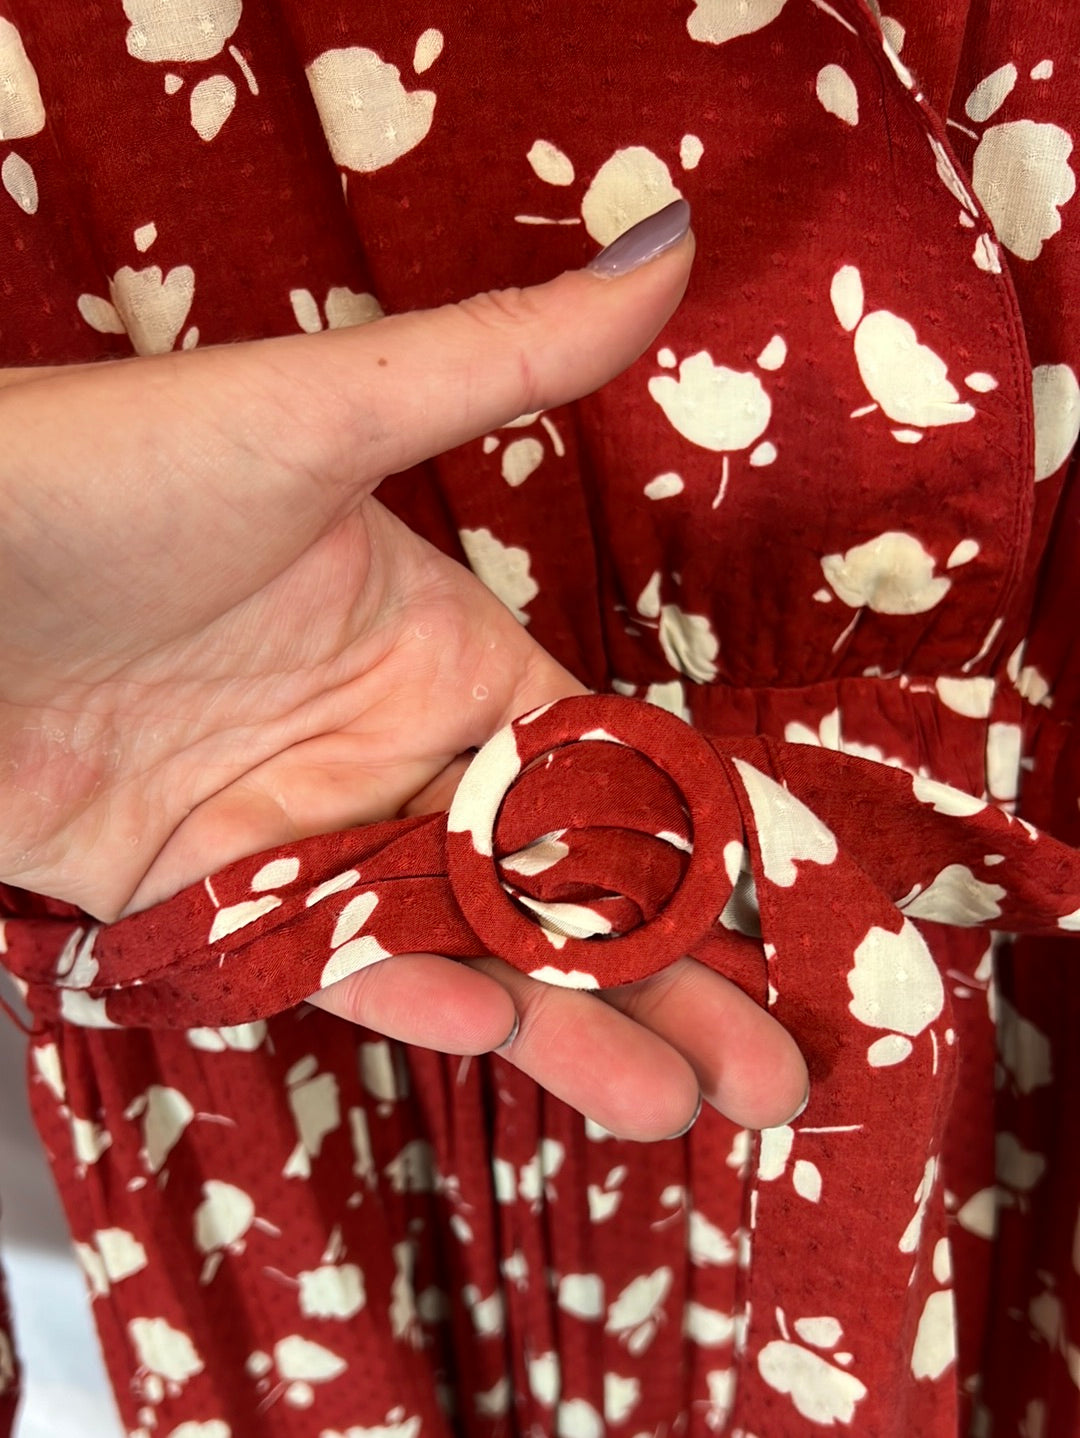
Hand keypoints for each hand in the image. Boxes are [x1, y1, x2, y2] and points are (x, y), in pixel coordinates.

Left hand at [0, 217, 807, 1137]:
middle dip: (667, 978)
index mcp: (441, 648)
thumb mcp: (321, 413)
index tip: (789, 917)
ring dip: (569, 1026)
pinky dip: (411, 995)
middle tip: (771, 1071)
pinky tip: (501, 1030)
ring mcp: (300, 831)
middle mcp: (386, 750)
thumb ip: (503, 362)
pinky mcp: (204, 896)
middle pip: (555, 887)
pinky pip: (330, 961)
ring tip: (675, 1100)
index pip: (602, 767)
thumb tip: (664, 247)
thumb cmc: (106, 473)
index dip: (701, 842)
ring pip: (461, 946)